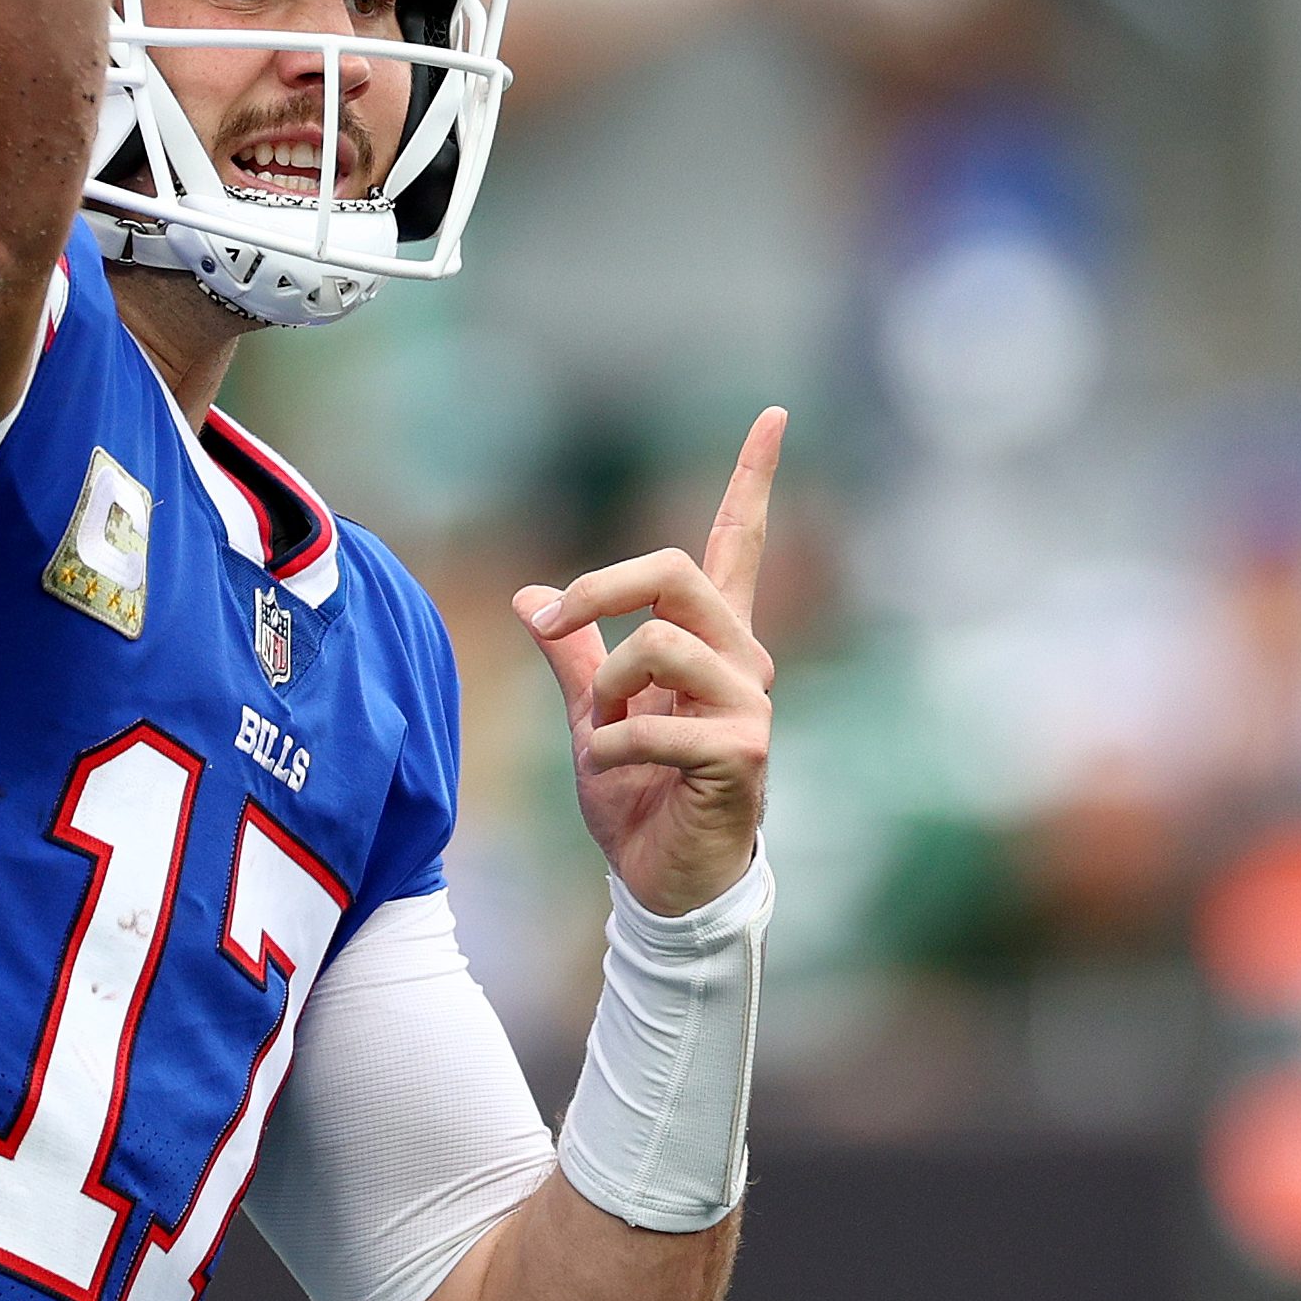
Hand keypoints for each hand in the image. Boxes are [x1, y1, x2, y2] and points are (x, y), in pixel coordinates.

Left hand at [513, 408, 782, 918]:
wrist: (663, 886)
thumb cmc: (639, 798)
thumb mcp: (594, 716)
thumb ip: (572, 656)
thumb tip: (527, 595)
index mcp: (711, 642)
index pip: (737, 544)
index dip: (754, 478)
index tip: (772, 414)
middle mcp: (742, 660)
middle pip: (674, 569)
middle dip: (598, 590)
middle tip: (550, 625)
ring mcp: (750, 703)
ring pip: (658, 641)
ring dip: (606, 691)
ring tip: (605, 734)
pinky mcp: (744, 750)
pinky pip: (652, 722)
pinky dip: (612, 745)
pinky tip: (618, 772)